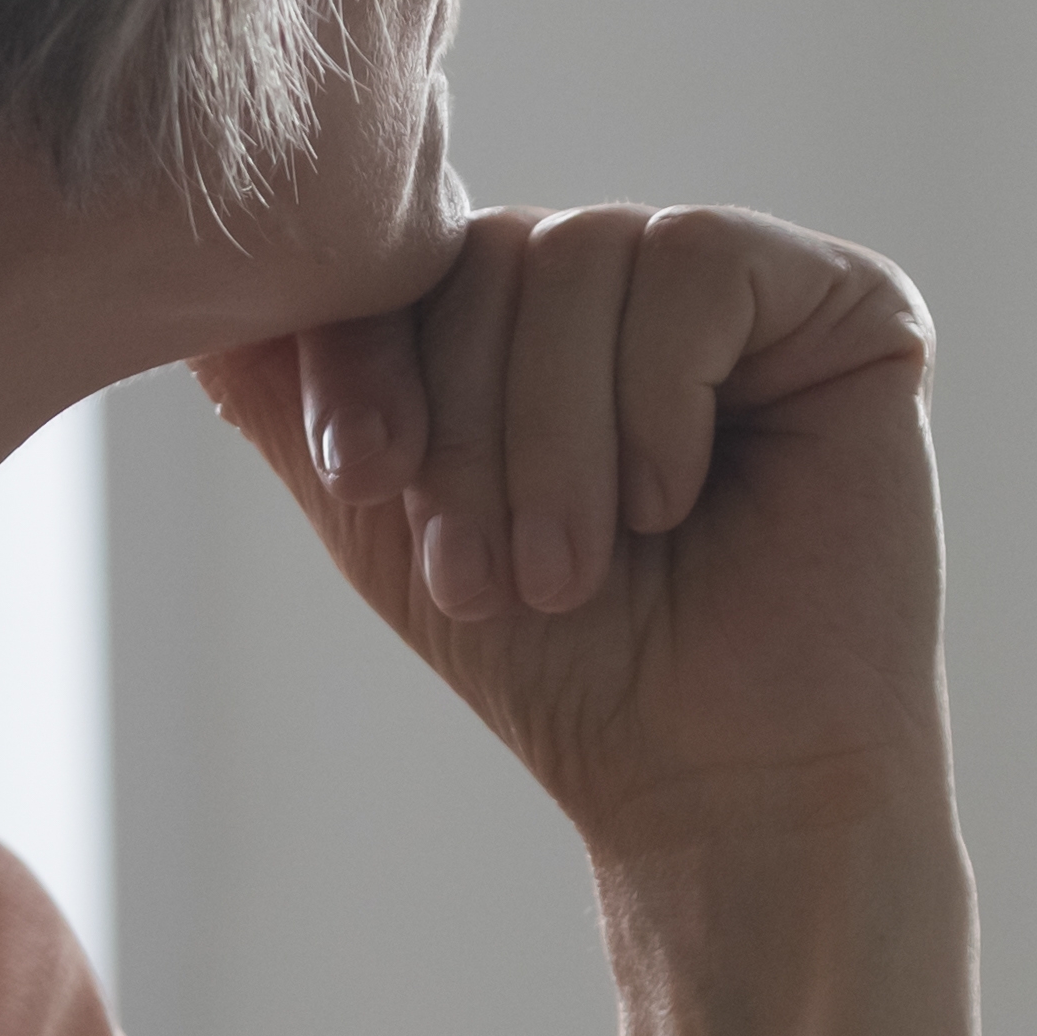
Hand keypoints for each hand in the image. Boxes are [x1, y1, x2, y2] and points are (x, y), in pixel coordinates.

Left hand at [194, 203, 949, 863]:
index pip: (423, 255)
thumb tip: (185, 280)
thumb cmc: (563, 667)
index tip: (363, 479)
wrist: (713, 786)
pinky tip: (682, 502)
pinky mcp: (851, 306)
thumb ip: (296, 389)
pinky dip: (661, 400)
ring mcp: (753, 285)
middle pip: (502, 248)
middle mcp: (646, 276)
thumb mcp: (388, 513)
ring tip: (572, 568)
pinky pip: (701, 265)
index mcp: (543, 309)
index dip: (371, 353)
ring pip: (593, 252)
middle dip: (471, 424)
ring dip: (558, 437)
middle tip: (488, 573)